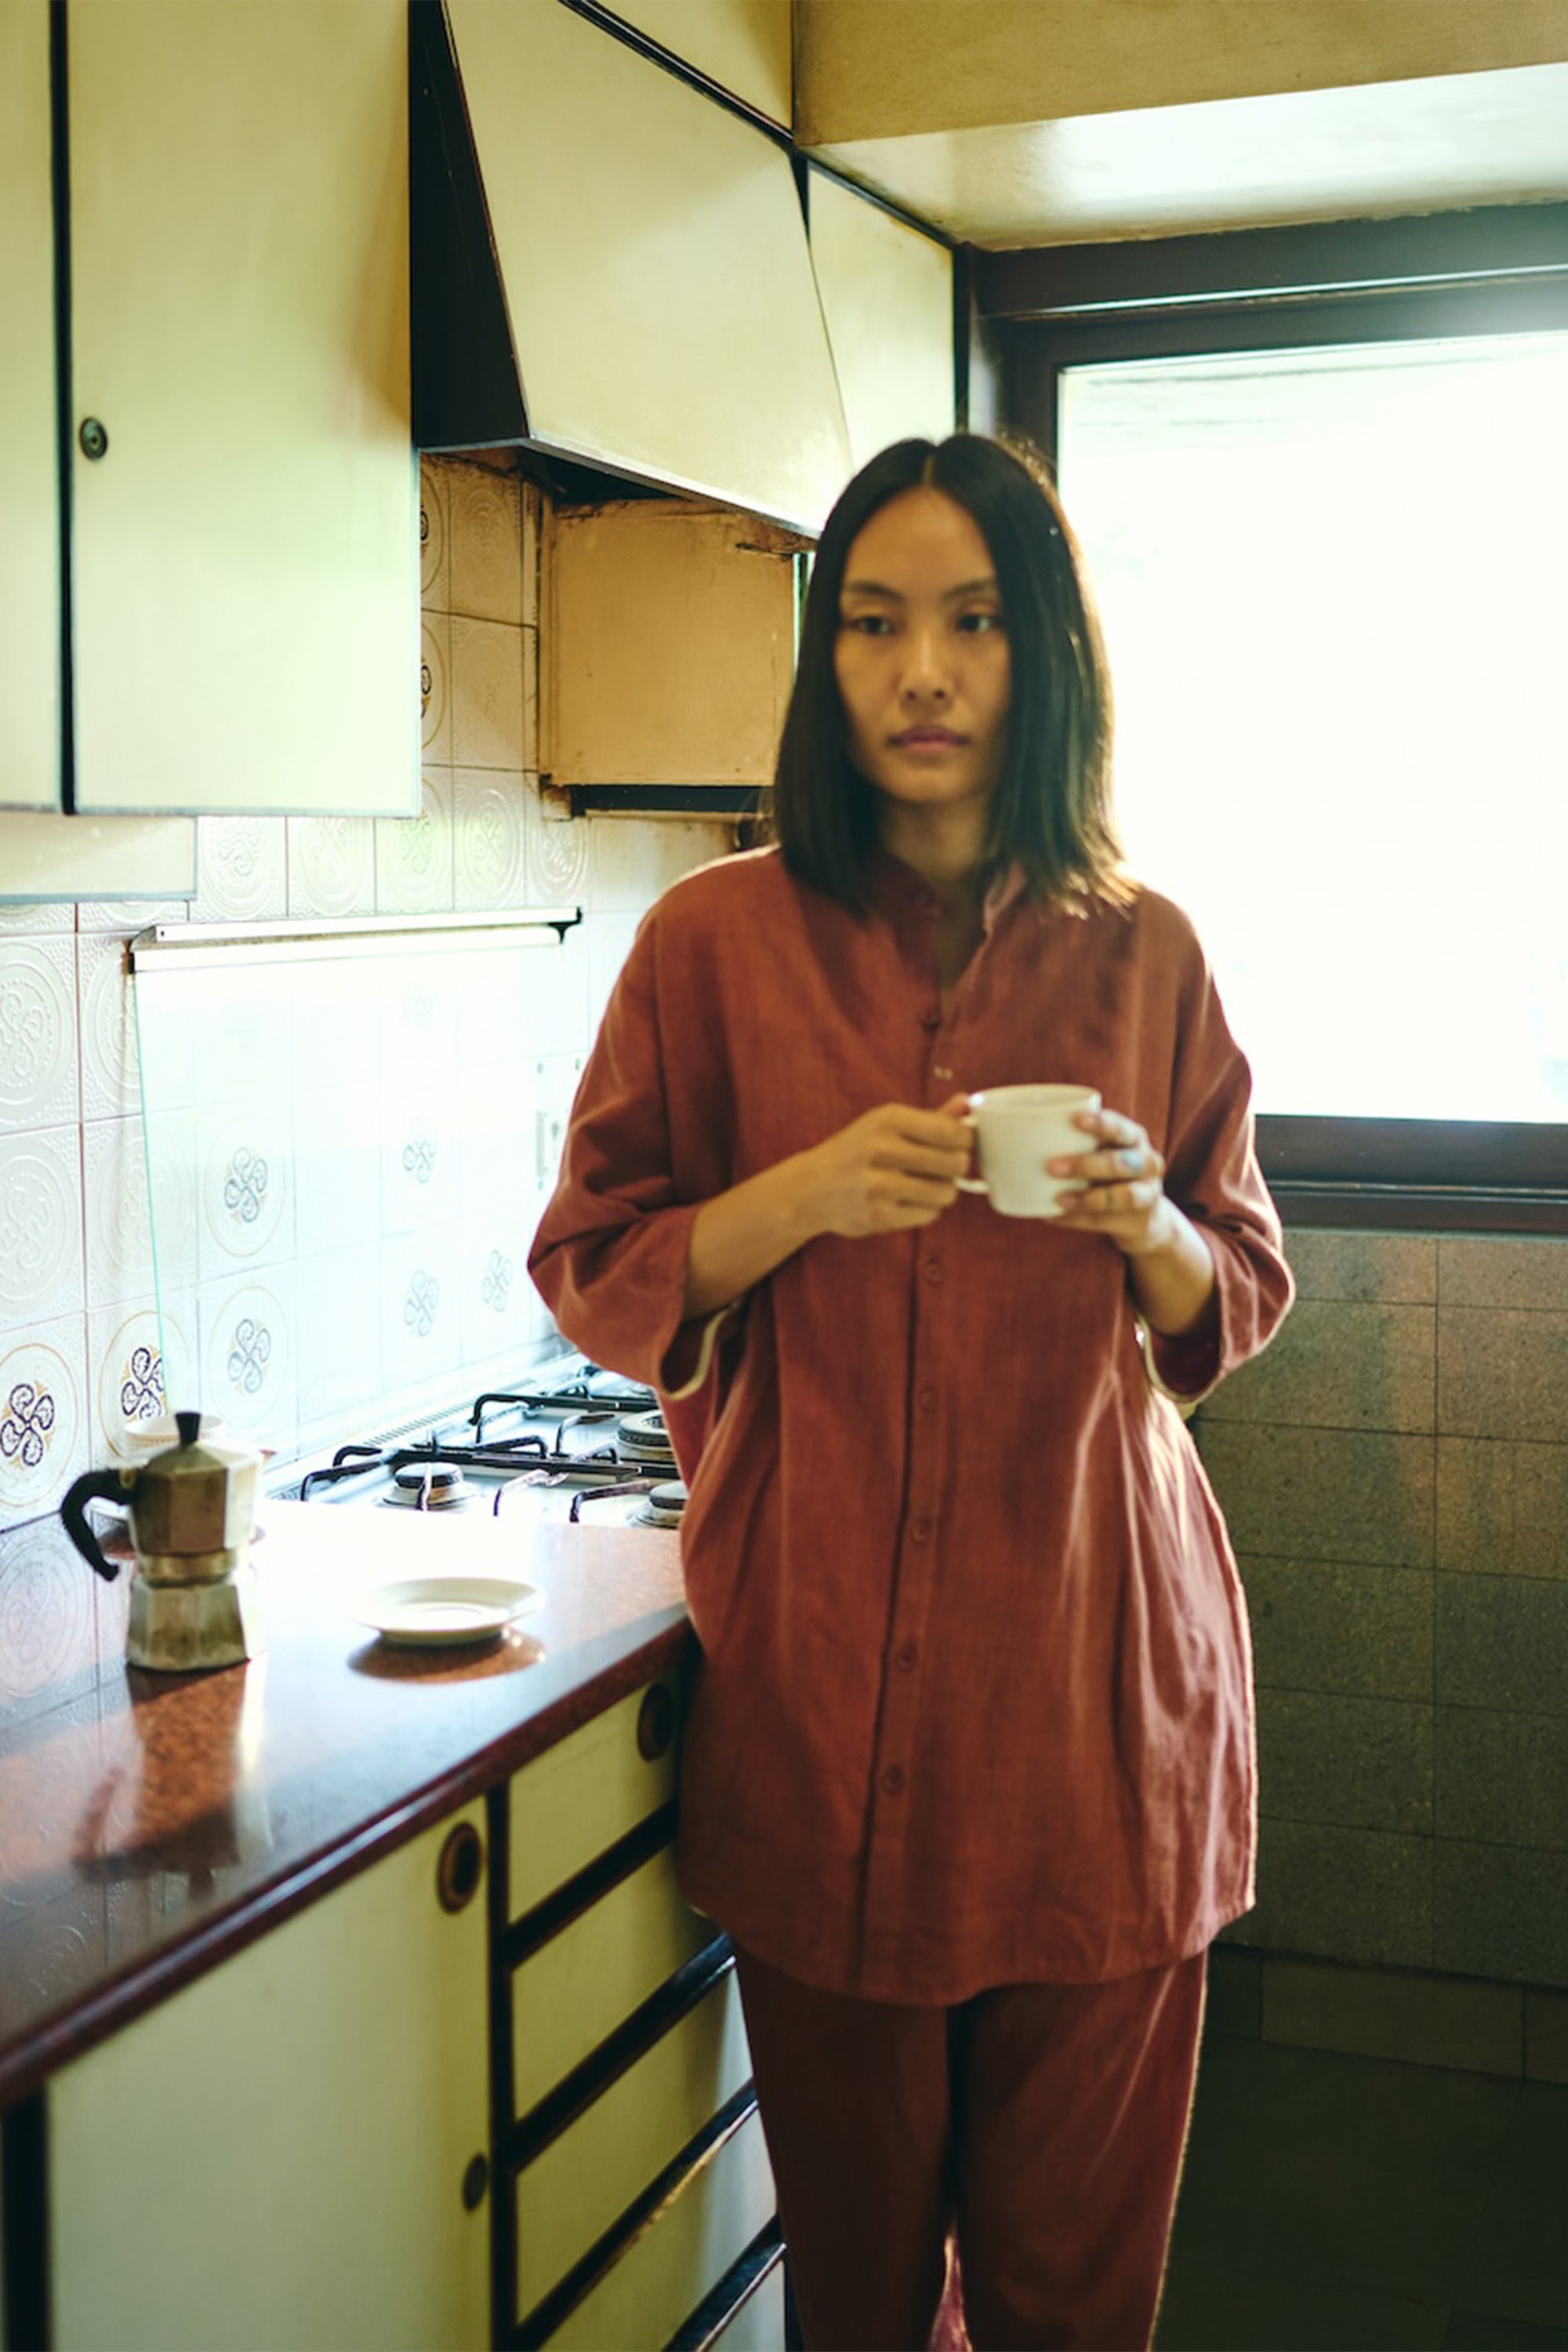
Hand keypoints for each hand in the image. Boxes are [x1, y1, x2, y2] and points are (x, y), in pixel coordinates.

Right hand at [798, 1096, 972, 1239]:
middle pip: (955, 1163)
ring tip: (924, 1185)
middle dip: (955, 1167)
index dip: (966, 1140)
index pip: (951, 1132)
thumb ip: (930, 1117)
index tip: (961, 1144)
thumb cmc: (856, 1151)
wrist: (810, 1188)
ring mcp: (878, 1185)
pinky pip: (928, 1215)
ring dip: (942, 1191)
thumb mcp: (886, 1125)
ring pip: (946, 1192)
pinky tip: (907, 1201)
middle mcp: (882, 1149)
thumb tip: (966, 1105)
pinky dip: (925, 1210)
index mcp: (887, 1119)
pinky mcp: (877, 1216)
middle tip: (943, 1167)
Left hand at [1048, 1108, 1178, 1259]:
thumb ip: (1071, 1142)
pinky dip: (1077, 1220)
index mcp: (1134, 1138)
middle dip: (1086, 1164)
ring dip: (1087, 1198)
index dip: (1101, 1124)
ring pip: (1122, 1196)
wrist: (1144, 1218)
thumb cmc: (1108, 1175)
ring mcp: (1149, 1193)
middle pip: (1120, 1162)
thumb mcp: (1101, 1153)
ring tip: (1058, 1198)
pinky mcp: (1140, 1221)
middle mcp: (1147, 1163)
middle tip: (1051, 1166)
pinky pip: (1106, 1221)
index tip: (1074, 1120)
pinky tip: (1053, 1216)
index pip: (1120, 1127)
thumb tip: (1005, 1135)